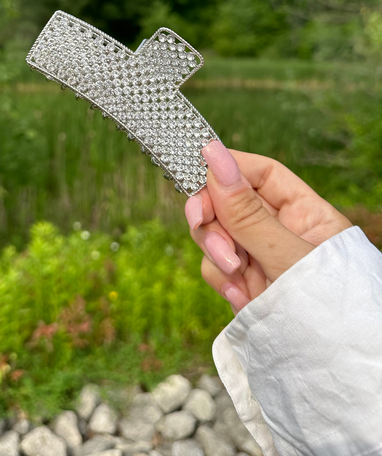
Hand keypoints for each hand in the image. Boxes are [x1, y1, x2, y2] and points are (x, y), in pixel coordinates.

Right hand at [185, 141, 351, 313]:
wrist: (337, 378)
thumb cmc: (330, 312)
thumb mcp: (288, 256)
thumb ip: (246, 212)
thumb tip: (214, 157)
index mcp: (304, 213)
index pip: (259, 174)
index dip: (228, 168)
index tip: (199, 169)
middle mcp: (279, 232)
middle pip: (228, 203)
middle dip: (214, 218)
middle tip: (204, 228)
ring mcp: (260, 259)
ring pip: (216, 236)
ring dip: (217, 254)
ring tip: (237, 279)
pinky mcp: (245, 285)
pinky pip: (217, 269)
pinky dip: (221, 281)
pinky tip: (242, 300)